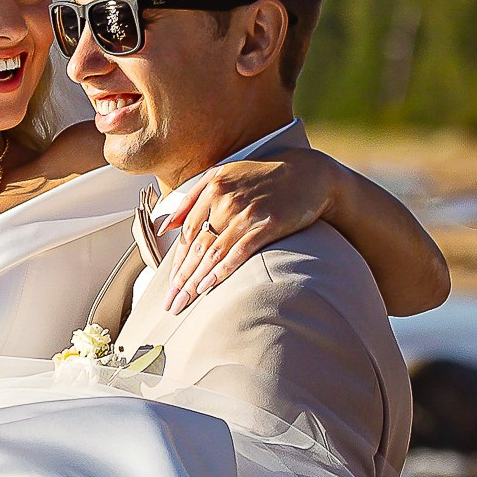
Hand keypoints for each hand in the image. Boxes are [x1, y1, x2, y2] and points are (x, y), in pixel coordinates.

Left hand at [162, 149, 333, 303]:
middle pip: (197, 246)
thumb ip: (193, 198)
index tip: (169, 283)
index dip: (176, 260)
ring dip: (196, 280)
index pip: (188, 232)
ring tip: (184, 302)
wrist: (308, 173)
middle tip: (170, 303)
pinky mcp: (269, 224)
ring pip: (214, 252)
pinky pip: (239, 252)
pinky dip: (221, 271)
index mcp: (213, 187)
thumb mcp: (224, 175)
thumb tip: (167, 227)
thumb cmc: (262, 177)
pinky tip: (208, 287)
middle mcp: (227, 200)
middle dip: (181, 278)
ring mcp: (248, 213)